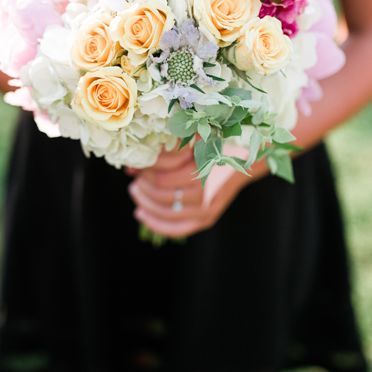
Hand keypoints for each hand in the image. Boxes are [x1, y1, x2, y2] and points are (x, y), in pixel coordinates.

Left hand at [127, 147, 250, 238]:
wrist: (241, 162)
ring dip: (144, 203)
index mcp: (201, 169)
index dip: (145, 174)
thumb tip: (130, 168)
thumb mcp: (189, 143)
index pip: (161, 178)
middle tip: (136, 180)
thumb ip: (162, 154)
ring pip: (166, 212)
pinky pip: (178, 229)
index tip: (138, 166)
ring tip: (135, 193)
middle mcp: (206, 191)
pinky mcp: (208, 219)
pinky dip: (156, 224)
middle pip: (161, 195)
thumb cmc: (213, 147)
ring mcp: (207, 208)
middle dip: (142, 187)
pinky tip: (142, 214)